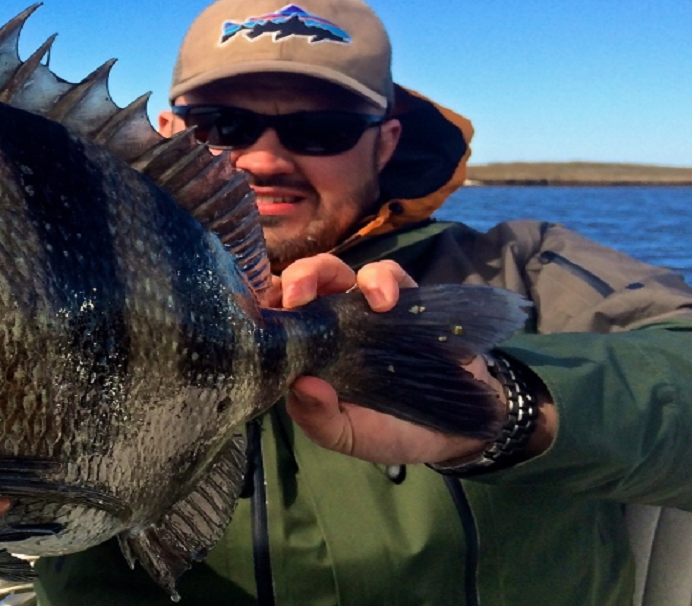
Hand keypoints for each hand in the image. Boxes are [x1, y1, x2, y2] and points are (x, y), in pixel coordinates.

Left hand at [272, 255, 497, 464]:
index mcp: (306, 352)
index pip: (274, 317)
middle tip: (293, 296)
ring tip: (339, 294)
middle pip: (299, 284)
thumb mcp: (347, 436)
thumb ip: (318, 418)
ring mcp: (362, 310)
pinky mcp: (403, 300)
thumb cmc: (388, 431)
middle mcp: (327, 325)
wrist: (451, 432)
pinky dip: (382, 279)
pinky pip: (388, 274)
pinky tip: (385, 302)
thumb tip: (300, 385)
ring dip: (327, 272)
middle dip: (291, 279)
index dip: (259, 304)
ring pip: (336, 270)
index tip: (254, 310)